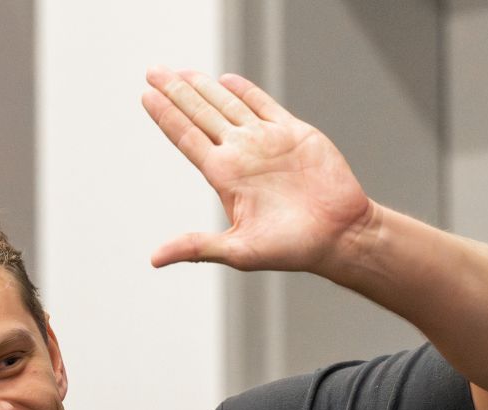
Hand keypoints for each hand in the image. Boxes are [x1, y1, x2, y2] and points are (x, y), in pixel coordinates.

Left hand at [141, 68, 375, 273]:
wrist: (342, 235)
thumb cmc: (292, 249)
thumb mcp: (239, 252)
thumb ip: (196, 248)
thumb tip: (154, 260)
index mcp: (224, 176)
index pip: (186, 138)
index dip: (166, 116)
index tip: (146, 96)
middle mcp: (241, 155)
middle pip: (201, 114)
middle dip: (176, 91)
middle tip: (152, 71)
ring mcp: (266, 142)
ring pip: (228, 105)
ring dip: (204, 88)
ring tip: (180, 72)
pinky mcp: (293, 133)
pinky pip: (264, 105)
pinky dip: (246, 92)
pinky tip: (226, 81)